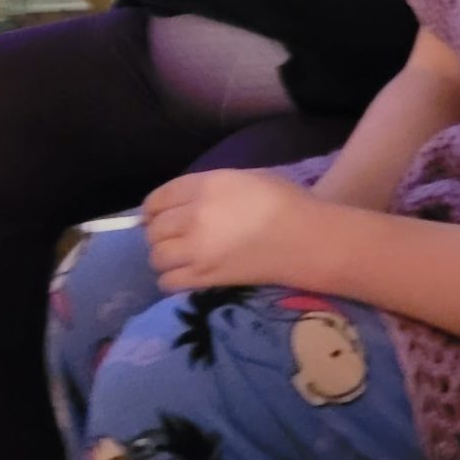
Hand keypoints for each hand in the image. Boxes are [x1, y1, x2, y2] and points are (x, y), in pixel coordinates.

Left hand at [144, 169, 319, 290]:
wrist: (307, 239)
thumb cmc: (285, 202)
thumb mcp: (246, 178)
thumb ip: (210, 187)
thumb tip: (185, 202)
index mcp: (206, 186)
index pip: (158, 199)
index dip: (152, 209)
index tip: (155, 216)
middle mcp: (195, 216)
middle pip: (154, 229)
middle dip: (159, 234)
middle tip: (173, 237)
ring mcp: (198, 249)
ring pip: (157, 256)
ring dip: (164, 257)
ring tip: (179, 257)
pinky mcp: (205, 277)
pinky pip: (168, 281)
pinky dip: (171, 279)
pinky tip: (185, 274)